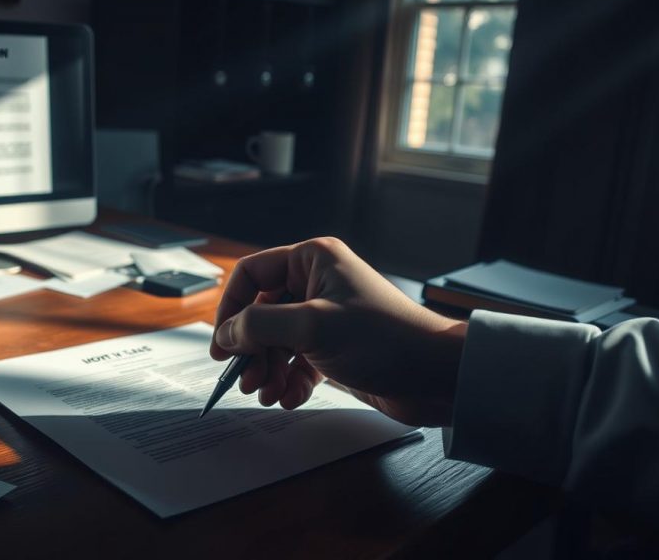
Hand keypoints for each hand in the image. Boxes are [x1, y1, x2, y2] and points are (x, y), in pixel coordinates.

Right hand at [210, 238, 467, 426]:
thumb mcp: (313, 326)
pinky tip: (290, 398)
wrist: (436, 376)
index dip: (230, 308)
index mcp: (312, 259)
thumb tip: (225, 335)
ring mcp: (325, 316)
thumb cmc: (383, 338)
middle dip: (251, 350)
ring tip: (268, 394)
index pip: (251, 275)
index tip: (222, 345)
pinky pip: (296, 362)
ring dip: (267, 370)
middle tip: (247, 380)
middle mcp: (316, 282)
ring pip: (275, 341)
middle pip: (260, 313)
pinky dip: (289, 381)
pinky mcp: (334, 348)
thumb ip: (260, 326)